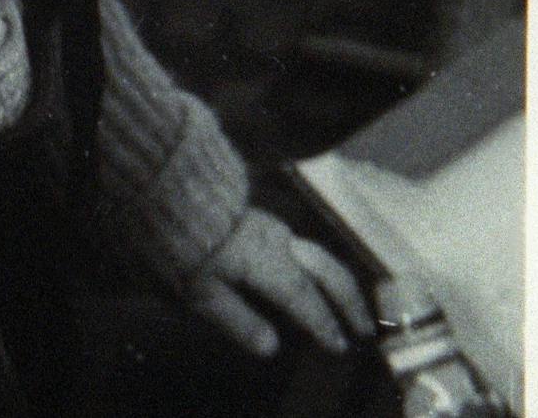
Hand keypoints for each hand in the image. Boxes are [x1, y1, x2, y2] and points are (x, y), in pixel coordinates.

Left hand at [190, 207, 375, 356]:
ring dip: (340, 281)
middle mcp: (280, 243)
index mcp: (270, 264)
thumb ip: (239, 320)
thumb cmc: (182, 245)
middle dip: (348, 301)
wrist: (171, 189)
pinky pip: (305, 244)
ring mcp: (273, 226)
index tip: (340, 345)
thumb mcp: (203, 292)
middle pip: (326, 273)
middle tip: (366, 327)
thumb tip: (271, 348)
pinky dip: (323, 264)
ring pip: (319, 254)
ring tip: (350, 302)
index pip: (305, 299)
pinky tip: (316, 270)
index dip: (323, 323)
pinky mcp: (263, 218)